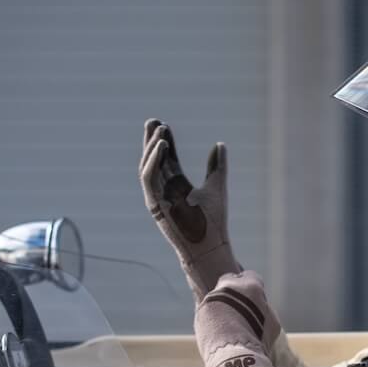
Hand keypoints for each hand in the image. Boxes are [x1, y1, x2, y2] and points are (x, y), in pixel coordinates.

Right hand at [139, 118, 240, 301]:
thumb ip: (216, 166)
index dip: (166, 143)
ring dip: (151, 148)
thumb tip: (219, 144)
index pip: (168, 160)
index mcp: (178, 186)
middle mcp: (165, 191)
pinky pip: (148, 178)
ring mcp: (158, 198)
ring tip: (159, 129)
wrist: (210, 245)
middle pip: (154, 161)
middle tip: (153, 121)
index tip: (165, 125)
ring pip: (147, 168)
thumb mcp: (217, 186)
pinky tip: (162, 145)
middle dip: (152, 141)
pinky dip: (153, 161)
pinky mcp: (155, 205)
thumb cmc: (214, 222)